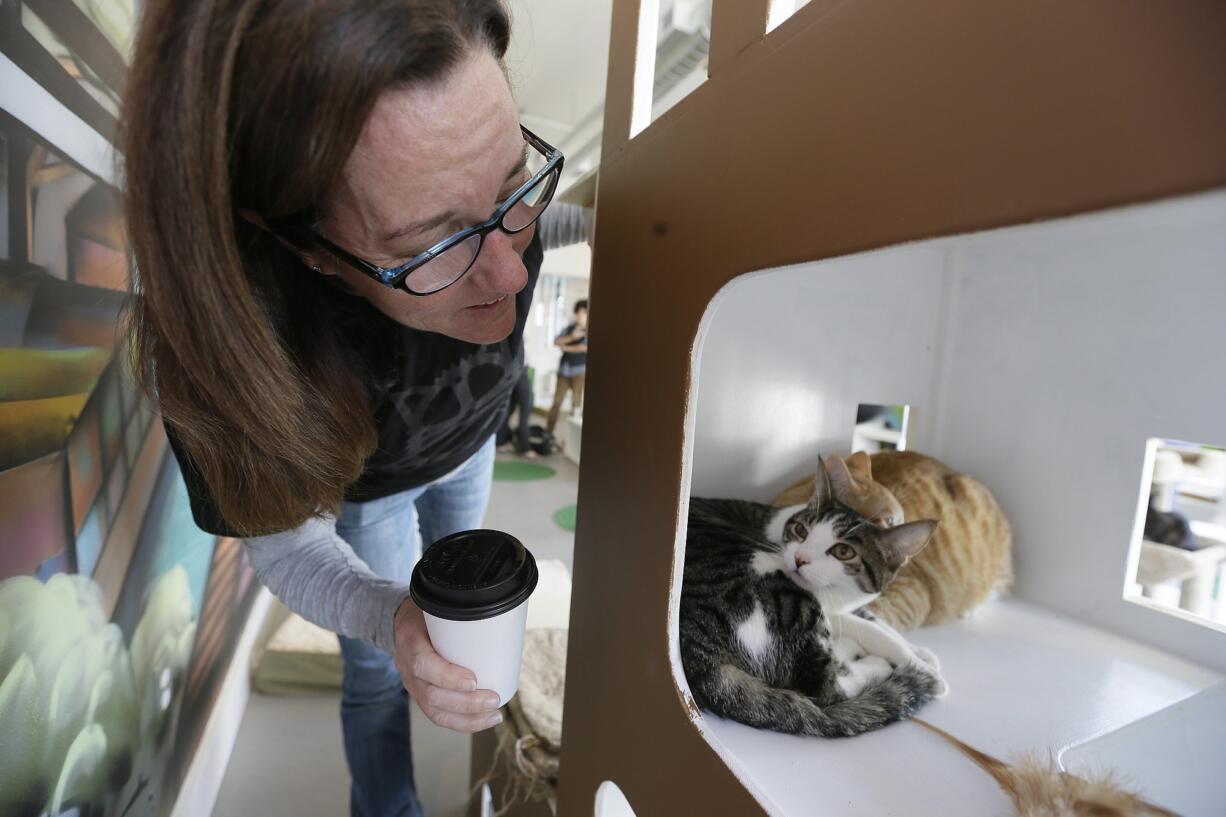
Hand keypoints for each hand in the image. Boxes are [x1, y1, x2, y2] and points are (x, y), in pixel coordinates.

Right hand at [392, 599, 502, 731]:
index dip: (447, 677)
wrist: (400, 622)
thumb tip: (500, 613)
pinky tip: (483, 720)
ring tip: (494, 715)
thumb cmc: (425, 613)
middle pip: (432, 695)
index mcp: (410, 641)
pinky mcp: (421, 695)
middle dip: (466, 703)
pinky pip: (438, 715)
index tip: (473, 680)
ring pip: (435, 711)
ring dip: (467, 718)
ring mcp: (412, 685)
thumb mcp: (436, 604)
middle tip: (493, 699)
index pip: (422, 665)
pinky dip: (462, 722)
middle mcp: (407, 668)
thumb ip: (460, 610)